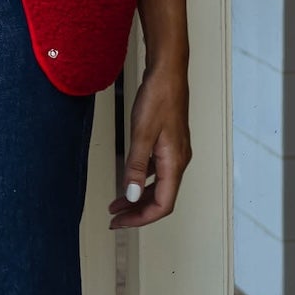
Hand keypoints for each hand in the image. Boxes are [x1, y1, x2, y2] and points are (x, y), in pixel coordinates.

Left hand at [110, 59, 190, 229]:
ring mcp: (176, 152)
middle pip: (162, 199)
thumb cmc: (158, 97)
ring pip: (159, 186)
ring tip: (117, 205)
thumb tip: (131, 196)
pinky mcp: (170, 144)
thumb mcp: (141, 133)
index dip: (141, 218)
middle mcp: (179, 161)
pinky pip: (158, 172)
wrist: (168, 71)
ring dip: (138, 198)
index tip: (120, 223)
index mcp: (175, 162)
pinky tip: (130, 180)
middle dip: (138, 212)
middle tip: (115, 220)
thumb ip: (136, 167)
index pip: (162, 205)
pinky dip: (142, 181)